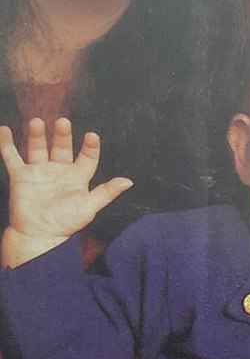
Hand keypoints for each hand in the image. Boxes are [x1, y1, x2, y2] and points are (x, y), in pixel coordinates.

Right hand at [0, 117, 131, 265]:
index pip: (87, 157)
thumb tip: (128, 182)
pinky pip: (12, 157)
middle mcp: (59, 171)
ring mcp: (39, 172)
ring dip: (37, 135)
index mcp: (77, 177)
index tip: (92, 136)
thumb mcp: (90, 207)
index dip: (90, 147)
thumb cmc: (66, 223)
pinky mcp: (21, 177)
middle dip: (62, 135)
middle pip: (62, 147)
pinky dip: (7, 144)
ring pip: (38, 148)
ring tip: (37, 122)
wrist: (39, 236)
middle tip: (63, 122)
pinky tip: (5, 130)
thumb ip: (107, 192)